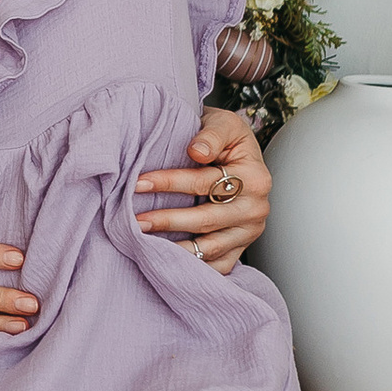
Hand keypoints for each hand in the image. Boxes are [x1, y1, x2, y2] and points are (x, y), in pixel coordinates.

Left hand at [134, 110, 271, 271]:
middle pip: (206, 220)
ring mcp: (249, 231)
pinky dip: (193, 268)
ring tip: (144, 244)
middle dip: (168, 220)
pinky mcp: (241, 247)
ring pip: (211, 248)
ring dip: (176, 249)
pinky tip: (166, 262)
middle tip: (135, 220)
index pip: (206, 182)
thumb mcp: (223, 122)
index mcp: (254, 177)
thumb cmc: (225, 136)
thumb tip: (196, 151)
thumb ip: (211, 133)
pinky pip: (218, 265)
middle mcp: (256, 208)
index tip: (139, 183)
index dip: (170, 183)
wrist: (237, 151)